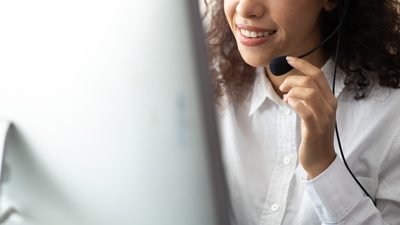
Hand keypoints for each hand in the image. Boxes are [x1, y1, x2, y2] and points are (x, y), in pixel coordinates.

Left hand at [279, 56, 336, 178]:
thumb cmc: (314, 134)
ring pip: (309, 93)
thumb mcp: (313, 112)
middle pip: (311, 81)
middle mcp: (329, 106)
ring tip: (285, 98)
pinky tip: (288, 104)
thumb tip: (289, 88)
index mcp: (330, 99)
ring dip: (292, 92)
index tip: (288, 59)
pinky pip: (305, 110)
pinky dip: (294, 103)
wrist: (320, 159)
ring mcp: (323, 118)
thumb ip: (306, 99)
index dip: (302, 65)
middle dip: (293, 80)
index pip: (318, 75)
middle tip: (282, 88)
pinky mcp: (314, 129)